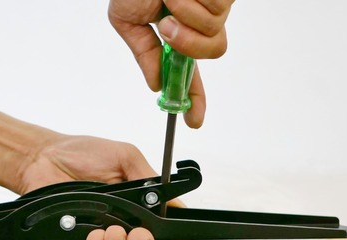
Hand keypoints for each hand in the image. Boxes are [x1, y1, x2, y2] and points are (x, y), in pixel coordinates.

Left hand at [17, 134, 192, 239]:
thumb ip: (148, 176)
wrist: (43, 160)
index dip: (174, 235)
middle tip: (138, 235)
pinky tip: (95, 234)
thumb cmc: (80, 152)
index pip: (164, 220)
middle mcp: (124, 215)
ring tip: (113, 231)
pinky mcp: (83, 236)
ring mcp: (104, 227)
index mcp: (140, 196)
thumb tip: (169, 194)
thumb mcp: (124, 156)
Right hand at [108, 0, 233, 127]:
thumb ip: (144, 54)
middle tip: (167, 27)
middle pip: (212, 50)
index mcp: (177, 32)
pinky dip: (194, 0)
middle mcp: (199, 19)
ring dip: (187, 15)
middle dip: (188, 43)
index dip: (193, 97)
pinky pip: (219, 10)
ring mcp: (215, 3)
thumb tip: (155, 83)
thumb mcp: (127, 20)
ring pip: (215, 30)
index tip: (194, 120)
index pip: (189, 70)